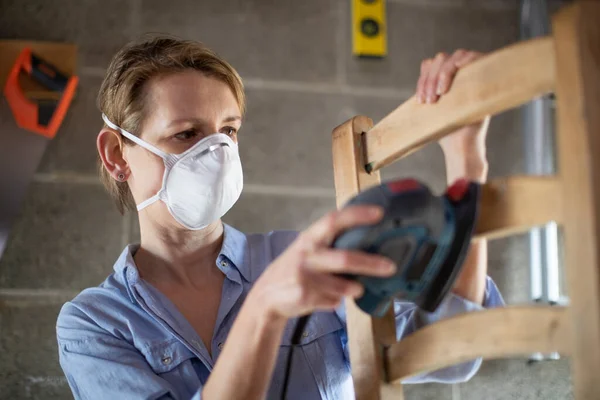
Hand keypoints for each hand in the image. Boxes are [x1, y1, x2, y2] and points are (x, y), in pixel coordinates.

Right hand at [250, 206, 396, 320]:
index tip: (379, 213)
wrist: (266, 296)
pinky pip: (334, 301)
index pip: (334, 220)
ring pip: (343, 286)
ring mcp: (305, 276)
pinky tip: (326, 298)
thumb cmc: (296, 269)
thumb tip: (370, 244)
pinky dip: (336, 301)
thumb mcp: (308, 250)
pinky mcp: (305, 295)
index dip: (357, 215)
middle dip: (370, 264)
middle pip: (345, 259)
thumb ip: (331, 245)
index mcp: (311, 238)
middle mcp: (307, 254)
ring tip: (355, 288)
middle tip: (390, 267)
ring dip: (353, 288)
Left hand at [415, 49, 489, 182]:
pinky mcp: (485, 76)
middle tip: (429, 101)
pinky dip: (462, 63)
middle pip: (441, 59)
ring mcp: (473, 73)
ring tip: (438, 96)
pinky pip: (474, 57)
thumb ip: (419, 98)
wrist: (460, 146)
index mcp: (445, 79)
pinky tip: (451, 83)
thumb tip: (383, 110)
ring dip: (443, 74)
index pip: (430, 65)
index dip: (423, 80)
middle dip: (431, 79)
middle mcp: (459, 74)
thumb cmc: (444, 131)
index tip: (420, 100)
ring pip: (456, 56)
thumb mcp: (426, 112)